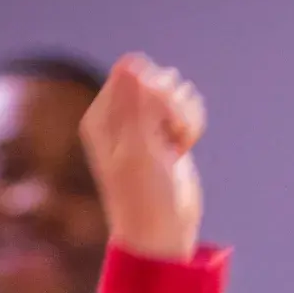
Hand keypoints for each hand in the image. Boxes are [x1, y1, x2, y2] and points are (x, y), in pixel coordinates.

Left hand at [81, 53, 204, 260]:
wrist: (162, 232)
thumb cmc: (144, 197)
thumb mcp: (139, 149)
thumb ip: (136, 104)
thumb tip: (132, 60)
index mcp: (102, 116)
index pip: (135, 75)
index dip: (154, 97)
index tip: (157, 129)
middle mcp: (120, 116)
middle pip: (158, 79)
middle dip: (172, 106)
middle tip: (169, 139)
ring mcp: (144, 123)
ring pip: (175, 91)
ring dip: (185, 116)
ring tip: (176, 146)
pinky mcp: (165, 132)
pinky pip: (186, 106)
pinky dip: (191, 123)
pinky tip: (184, 146)